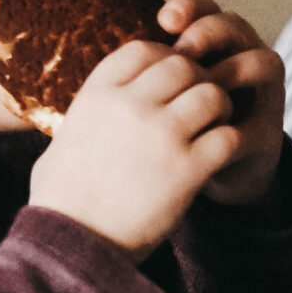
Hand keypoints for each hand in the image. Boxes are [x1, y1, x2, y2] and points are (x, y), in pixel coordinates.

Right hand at [29, 38, 242, 258]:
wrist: (73, 243)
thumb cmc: (62, 197)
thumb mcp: (64, 139)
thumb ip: (88, 112)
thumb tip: (98, 103)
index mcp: (98, 94)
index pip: (143, 49)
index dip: (163, 58)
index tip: (168, 81)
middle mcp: (130, 106)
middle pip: (183, 65)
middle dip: (196, 80)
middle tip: (197, 105)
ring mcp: (161, 135)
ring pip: (211, 94)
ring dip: (218, 109)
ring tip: (212, 128)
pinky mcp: (187, 169)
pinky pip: (227, 137)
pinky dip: (229, 143)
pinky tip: (217, 157)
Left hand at [158, 0, 286, 207]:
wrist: (192, 185)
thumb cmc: (164, 130)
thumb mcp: (150, 97)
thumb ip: (142, 72)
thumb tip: (109, 49)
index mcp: (210, 46)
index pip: (205, 10)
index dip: (190, 6)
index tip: (164, 19)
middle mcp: (240, 62)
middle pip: (235, 26)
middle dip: (210, 32)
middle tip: (184, 49)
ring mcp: (260, 97)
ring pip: (266, 62)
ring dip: (237, 68)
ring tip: (209, 83)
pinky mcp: (267, 136)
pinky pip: (263, 122)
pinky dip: (239, 126)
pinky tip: (214, 131)